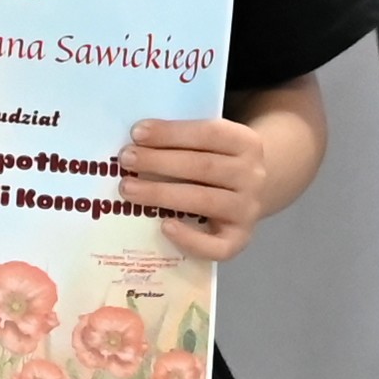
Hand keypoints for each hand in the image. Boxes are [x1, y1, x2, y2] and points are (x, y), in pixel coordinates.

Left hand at [115, 112, 274, 262]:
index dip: (172, 133)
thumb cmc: (218, 163)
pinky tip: (164, 226)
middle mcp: (252, 176)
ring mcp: (248, 209)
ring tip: (128, 189)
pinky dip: (190, 238)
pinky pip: (216, 246)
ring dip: (161, 194)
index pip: (209, 134)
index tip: (137, 132)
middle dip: (159, 162)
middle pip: (203, 167)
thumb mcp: (213, 143)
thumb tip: (137, 145)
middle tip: (126, 160)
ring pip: (204, 201)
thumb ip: (183, 141)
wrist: (253, 192)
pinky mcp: (240, 239)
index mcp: (246, 143)